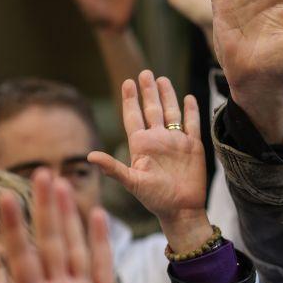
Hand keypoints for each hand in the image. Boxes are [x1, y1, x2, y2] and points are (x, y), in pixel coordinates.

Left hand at [0, 171, 116, 282]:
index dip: (13, 227)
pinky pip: (103, 268)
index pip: (21, 256)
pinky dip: (101, 243)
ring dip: (69, 216)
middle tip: (41, 172)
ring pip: (74, 247)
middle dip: (45, 208)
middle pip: (50, 241)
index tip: (3, 197)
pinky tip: (96, 216)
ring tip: (63, 185)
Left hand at [87, 70, 211, 252]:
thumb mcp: (132, 183)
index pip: (133, 117)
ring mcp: (176, 142)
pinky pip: (192, 123)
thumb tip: (90, 156)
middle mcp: (157, 140)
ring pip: (171, 112)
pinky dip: (191, 110)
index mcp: (141, 145)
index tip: (127, 82)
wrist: (181, 209)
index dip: (130, 100)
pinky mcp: (193, 146)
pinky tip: (188, 97)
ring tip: (162, 78)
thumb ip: (113, 168)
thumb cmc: (155, 199)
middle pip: (151, 109)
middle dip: (148, 91)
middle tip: (144, 72)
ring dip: (167, 96)